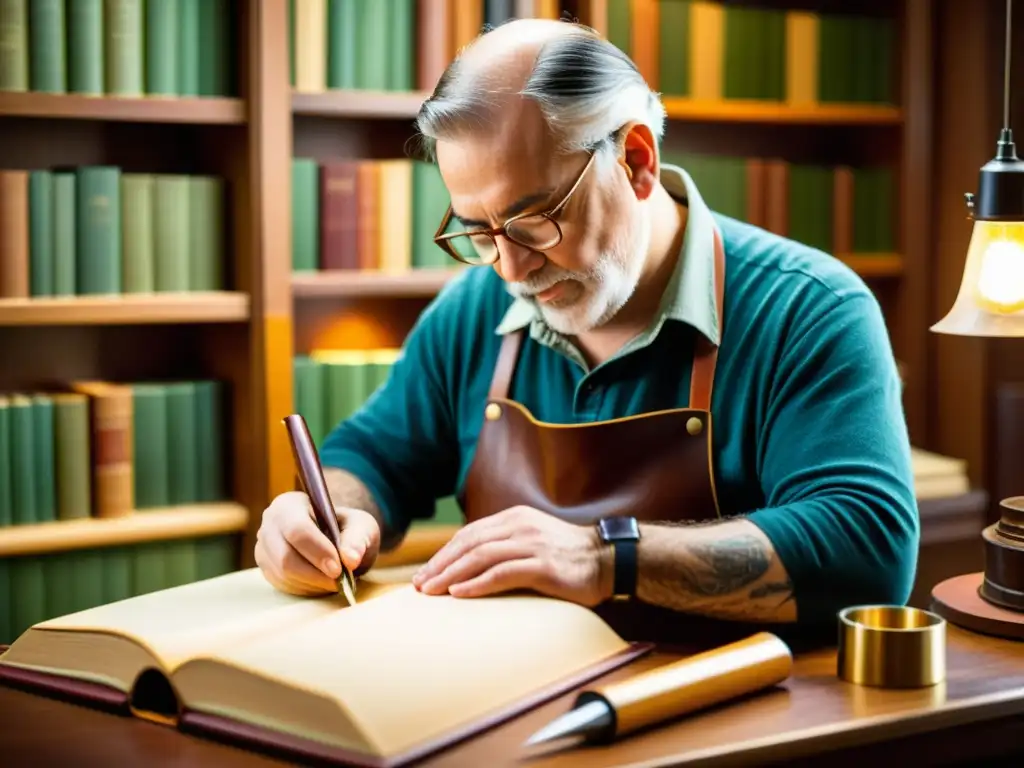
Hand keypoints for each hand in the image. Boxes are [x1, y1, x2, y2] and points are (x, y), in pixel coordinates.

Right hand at [254, 491, 380, 596]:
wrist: (334, 537)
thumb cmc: (346, 528)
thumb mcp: (361, 526)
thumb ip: (359, 538)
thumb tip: (351, 559)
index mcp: (290, 504)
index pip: (297, 529)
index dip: (317, 552)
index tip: (338, 569)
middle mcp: (270, 524)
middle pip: (285, 557)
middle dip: (315, 573)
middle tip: (339, 581)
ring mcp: (264, 548)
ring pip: (284, 575)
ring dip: (313, 583)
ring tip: (334, 581)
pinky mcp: (266, 568)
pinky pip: (283, 585)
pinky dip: (306, 589)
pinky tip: (322, 582)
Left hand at [411, 506, 612, 605]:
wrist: (610, 560)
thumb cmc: (570, 557)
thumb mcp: (534, 540)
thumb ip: (507, 545)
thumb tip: (473, 564)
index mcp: (516, 518)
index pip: (470, 534)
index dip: (444, 553)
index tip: (426, 572)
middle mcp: (521, 526)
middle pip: (469, 543)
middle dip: (440, 564)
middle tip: (420, 584)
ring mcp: (532, 544)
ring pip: (480, 556)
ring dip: (451, 574)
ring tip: (432, 591)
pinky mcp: (543, 566)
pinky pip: (502, 573)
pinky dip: (476, 583)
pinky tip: (459, 594)